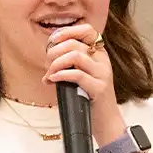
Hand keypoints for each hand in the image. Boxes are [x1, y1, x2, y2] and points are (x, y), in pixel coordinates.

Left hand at [43, 23, 125, 141]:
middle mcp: (102, 60)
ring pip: (75, 55)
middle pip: (74, 43)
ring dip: (56, 64)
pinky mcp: (99, 88)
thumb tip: (48, 53)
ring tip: (50, 75)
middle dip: (54, 52)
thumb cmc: (88, 98)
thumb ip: (69, 61)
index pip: (87, 30)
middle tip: (47, 65)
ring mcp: (102, 73)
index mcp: (99, 54)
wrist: (105, 122)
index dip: (67, 31)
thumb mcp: (80, 74)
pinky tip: (53, 80)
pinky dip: (60, 75)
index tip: (52, 41)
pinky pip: (77, 74)